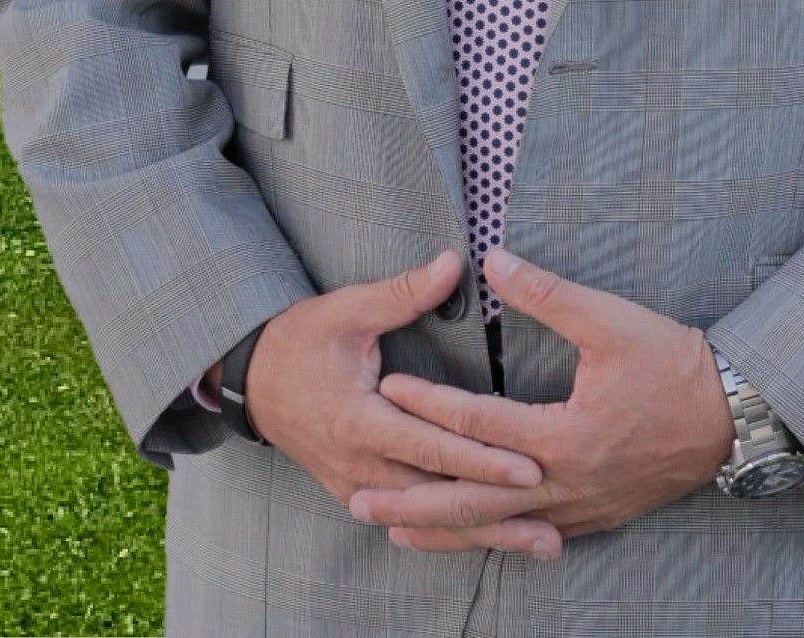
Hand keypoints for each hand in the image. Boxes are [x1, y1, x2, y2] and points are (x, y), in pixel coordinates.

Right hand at [243, 249, 545, 523]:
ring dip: (482, 528)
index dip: (481, 459)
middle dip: (495, 508)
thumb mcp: (347, 309)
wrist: (252, 379)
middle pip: (436, 493)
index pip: (431, 446)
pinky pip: (411, 515)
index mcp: (358, 420)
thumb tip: (455, 263)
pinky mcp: (358, 491)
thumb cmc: (302, 340)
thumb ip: (403, 293)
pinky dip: (453, 529)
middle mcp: (358, 463)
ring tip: (542, 540)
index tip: (530, 466)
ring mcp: (356, 483)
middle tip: (552, 524)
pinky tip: (498, 536)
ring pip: (427, 514)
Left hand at [359, 248, 735, 557]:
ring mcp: (577, 507)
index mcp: (562, 434)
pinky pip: (527, 535)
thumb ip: (548, 294)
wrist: (733, 416)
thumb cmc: (674, 364)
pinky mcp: (593, 518)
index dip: (428, 401)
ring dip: (439, 528)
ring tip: (391, 525)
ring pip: (495, 527)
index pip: (476, 421)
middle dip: (410, 495)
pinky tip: (465, 536)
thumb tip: (493, 261)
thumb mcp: (613, 321)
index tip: (388, 384)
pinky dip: (488, 537)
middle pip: (469, 496)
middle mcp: (562, 482)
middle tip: (356, 493)